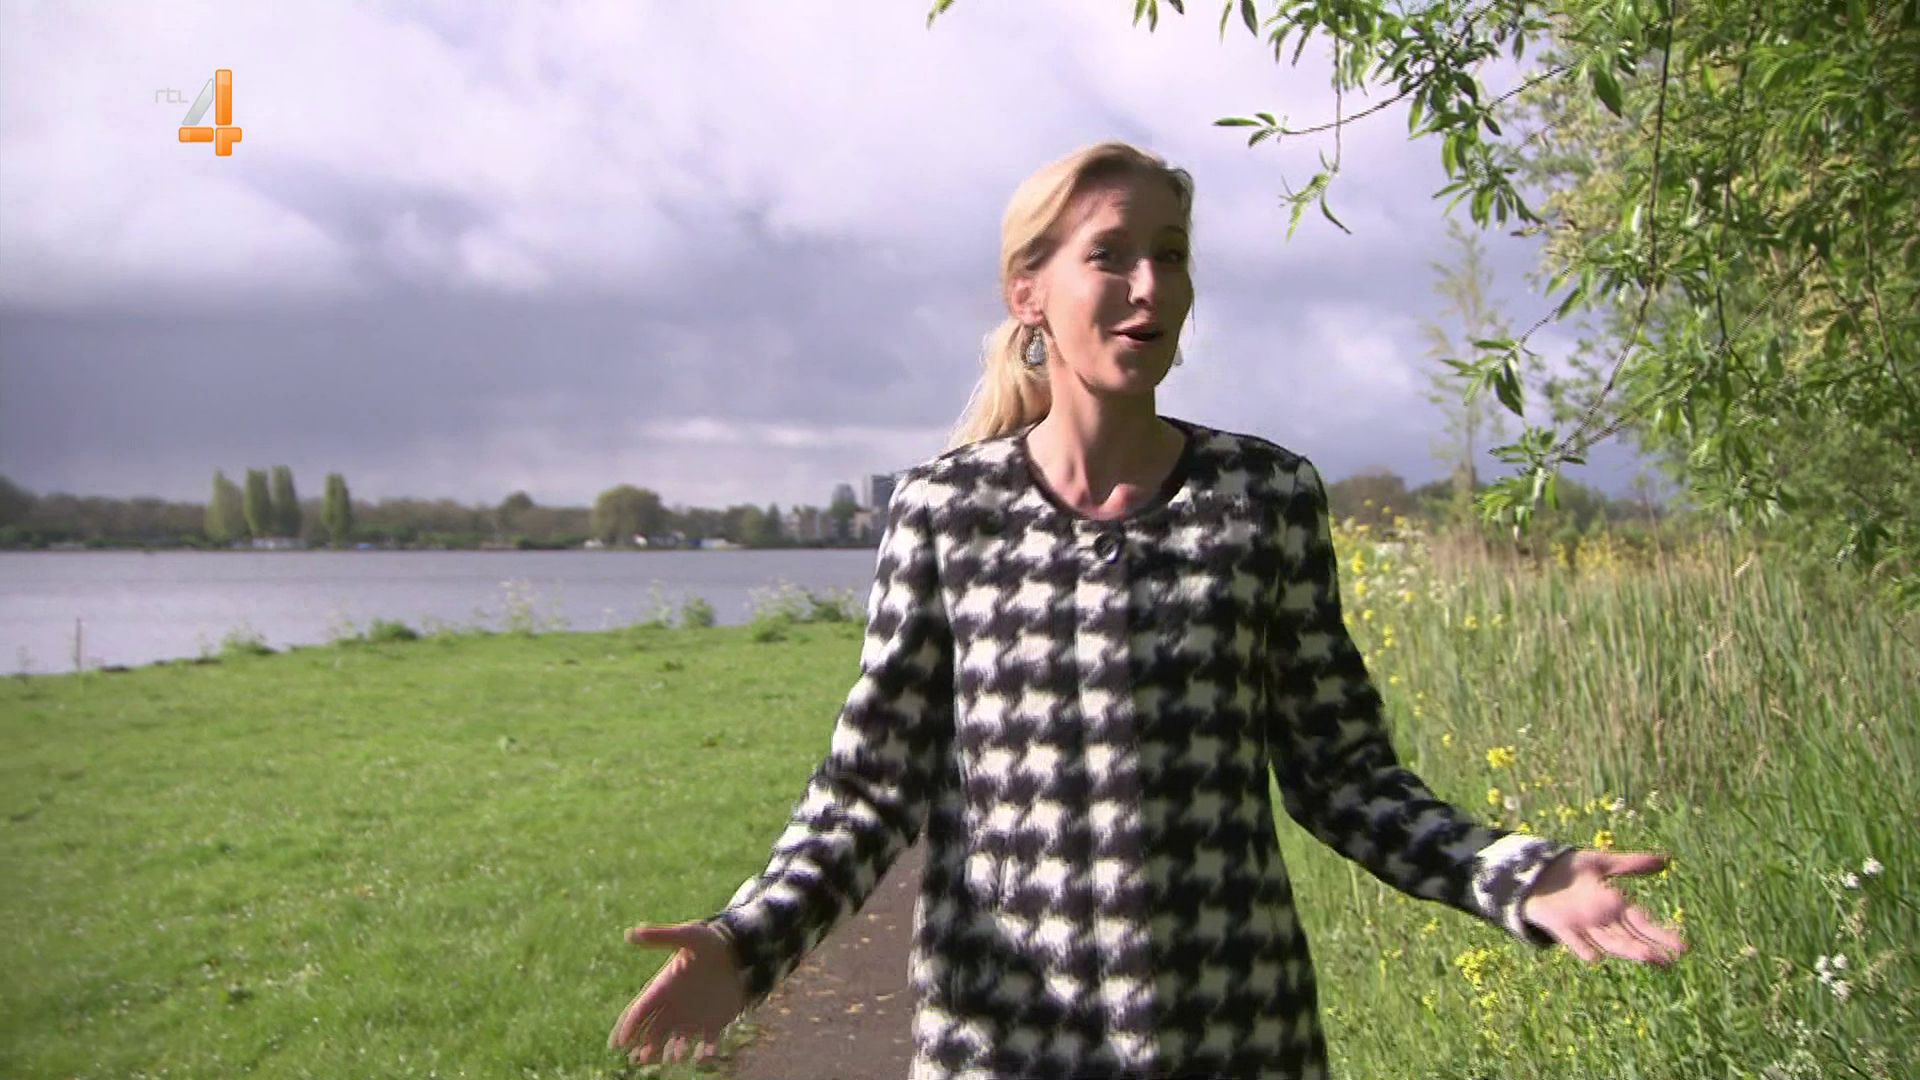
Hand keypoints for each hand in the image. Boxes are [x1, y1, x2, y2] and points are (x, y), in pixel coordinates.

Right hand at [607, 920, 747, 1066]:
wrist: (740, 948)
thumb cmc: (711, 941)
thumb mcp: (687, 935)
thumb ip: (660, 936)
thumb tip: (629, 933)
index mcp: (664, 987)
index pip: (639, 1010)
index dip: (628, 1027)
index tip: (618, 1044)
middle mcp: (675, 1006)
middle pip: (653, 1031)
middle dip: (644, 1047)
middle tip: (639, 1058)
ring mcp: (694, 1016)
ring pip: (676, 1041)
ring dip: (673, 1051)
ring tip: (673, 1057)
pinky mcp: (715, 1022)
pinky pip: (707, 1042)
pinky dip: (705, 1050)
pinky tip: (703, 1055)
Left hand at [1519, 848, 1687, 965]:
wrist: (1534, 871)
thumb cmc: (1570, 869)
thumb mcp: (1603, 863)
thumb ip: (1631, 864)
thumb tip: (1666, 860)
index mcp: (1614, 905)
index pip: (1643, 923)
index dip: (1662, 935)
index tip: (1684, 949)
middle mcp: (1602, 920)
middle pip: (1630, 937)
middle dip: (1649, 947)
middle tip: (1669, 960)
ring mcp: (1582, 925)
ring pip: (1609, 942)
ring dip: (1626, 950)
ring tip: (1648, 957)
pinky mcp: (1561, 925)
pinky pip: (1575, 941)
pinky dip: (1584, 949)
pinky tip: (1596, 957)